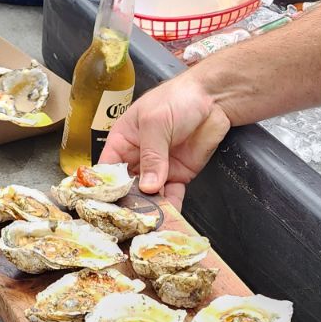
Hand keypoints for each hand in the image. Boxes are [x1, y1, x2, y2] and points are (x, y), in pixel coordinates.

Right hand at [101, 71, 232, 208]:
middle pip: (127, 185)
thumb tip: (148, 186)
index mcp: (123, 139)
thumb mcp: (156, 122)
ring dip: (149, 207)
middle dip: (128, 202)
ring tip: (148, 223)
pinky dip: (171, 206)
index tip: (105, 204)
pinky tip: (168, 217)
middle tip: (129, 220)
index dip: (105, 185)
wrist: (215, 98)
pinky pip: (172, 195)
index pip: (108, 167)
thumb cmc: (178, 98)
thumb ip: (152, 155)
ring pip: (149, 194)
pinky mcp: (179, 175)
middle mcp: (137, 156)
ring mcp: (159, 167)